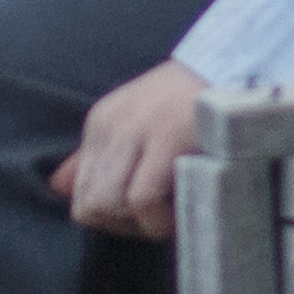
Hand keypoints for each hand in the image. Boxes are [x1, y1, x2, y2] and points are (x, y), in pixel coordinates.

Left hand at [47, 61, 210, 242]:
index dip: (109, 216)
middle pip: (88, 203)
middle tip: (156, 221)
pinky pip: (140, 200)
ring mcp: (136, 132)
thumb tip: (58, 187)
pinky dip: (158, 220)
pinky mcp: (166, 141)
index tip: (142, 217)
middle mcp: (111, 127)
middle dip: (122, 225)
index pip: (78, 191)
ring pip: (107, 204)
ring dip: (141, 224)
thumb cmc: (192, 104)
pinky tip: (179, 214)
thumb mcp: (136, 123)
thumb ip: (98, 156)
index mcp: (101, 124)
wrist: (235, 68)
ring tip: (170, 216)